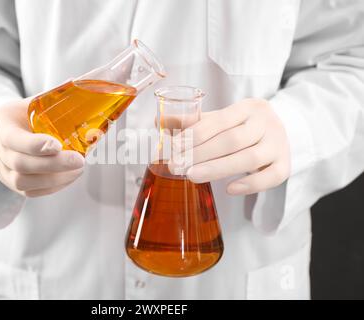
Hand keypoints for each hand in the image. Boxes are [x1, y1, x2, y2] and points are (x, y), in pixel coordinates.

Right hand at [0, 98, 84, 196]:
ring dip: (56, 178)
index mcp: (1, 127)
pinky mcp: (13, 186)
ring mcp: (4, 172)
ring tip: (78, 168)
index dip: (35, 145)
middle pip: (22, 164)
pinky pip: (32, 192)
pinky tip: (70, 176)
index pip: (13, 139)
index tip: (57, 144)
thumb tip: (82, 83)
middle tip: (79, 160)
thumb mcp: (28, 103)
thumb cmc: (18, 118)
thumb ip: (53, 97)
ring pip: (26, 183)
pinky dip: (53, 187)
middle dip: (53, 164)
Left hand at [170, 98, 290, 194]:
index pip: (220, 120)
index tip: (174, 147)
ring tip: (192, 176)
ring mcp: (278, 144)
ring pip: (249, 159)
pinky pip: (271, 177)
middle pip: (232, 140)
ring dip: (218, 169)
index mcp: (249, 107)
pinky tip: (228, 189)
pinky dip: (250, 185)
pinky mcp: (285, 165)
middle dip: (201, 154)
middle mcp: (266, 123)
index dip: (195, 134)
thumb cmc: (243, 126)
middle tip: (176, 166)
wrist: (281, 131)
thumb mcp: (221, 118)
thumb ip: (193, 121)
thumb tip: (158, 122)